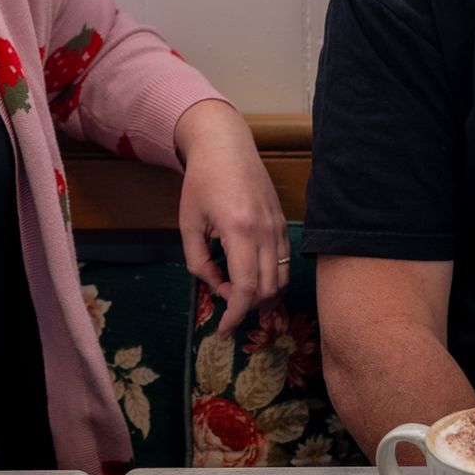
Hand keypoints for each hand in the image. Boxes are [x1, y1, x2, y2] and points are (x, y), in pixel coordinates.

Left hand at [174, 99, 289, 335]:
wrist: (226, 146)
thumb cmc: (202, 181)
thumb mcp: (189, 223)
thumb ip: (199, 261)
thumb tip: (215, 286)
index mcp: (240, 229)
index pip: (248, 287)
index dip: (236, 315)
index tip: (224, 329)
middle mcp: (266, 231)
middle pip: (268, 289)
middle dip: (248, 309)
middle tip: (226, 307)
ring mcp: (279, 227)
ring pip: (282, 279)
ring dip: (264, 298)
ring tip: (241, 299)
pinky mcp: (284, 224)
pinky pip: (285, 262)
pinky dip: (273, 280)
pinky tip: (256, 283)